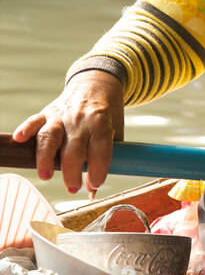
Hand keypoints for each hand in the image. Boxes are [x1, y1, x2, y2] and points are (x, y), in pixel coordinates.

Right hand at [13, 70, 124, 195]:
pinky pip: (34, 121)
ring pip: (50, 137)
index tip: (95, 184)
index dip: (97, 169)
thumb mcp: (115, 132)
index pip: (100, 149)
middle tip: (73, 187)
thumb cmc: (107, 113)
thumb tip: (93, 191)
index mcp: (101, 123)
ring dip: (46, 158)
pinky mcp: (47, 112)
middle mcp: (80, 119)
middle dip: (72, 171)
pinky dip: (26, 130)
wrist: (97, 83)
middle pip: (73, 148)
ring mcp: (62, 115)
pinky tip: (19, 140)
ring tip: (46, 176)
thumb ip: (106, 158)